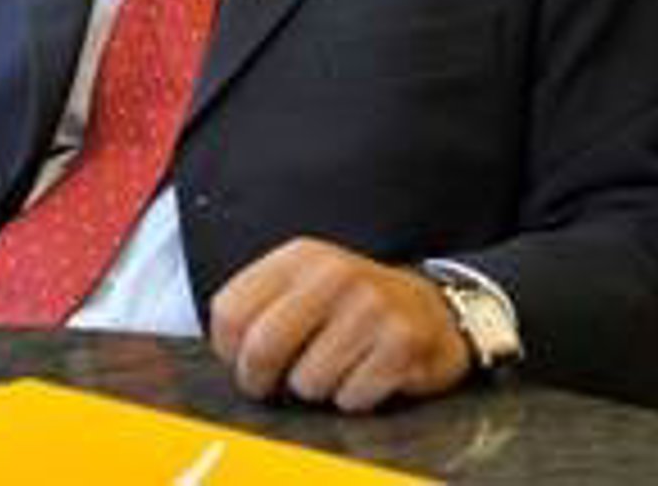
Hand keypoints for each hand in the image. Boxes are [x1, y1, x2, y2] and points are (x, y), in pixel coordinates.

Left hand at [208, 236, 471, 412]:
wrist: (432, 309)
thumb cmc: (353, 308)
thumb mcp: (304, 287)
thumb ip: (261, 308)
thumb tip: (225, 352)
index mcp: (298, 258)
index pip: (230, 309)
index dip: (226, 350)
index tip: (237, 362)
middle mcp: (333, 274)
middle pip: (262, 346)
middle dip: (258, 380)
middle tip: (268, 386)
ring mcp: (370, 305)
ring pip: (307, 380)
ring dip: (315, 389)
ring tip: (334, 369)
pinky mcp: (401, 340)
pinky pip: (351, 396)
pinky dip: (353, 398)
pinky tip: (365, 375)